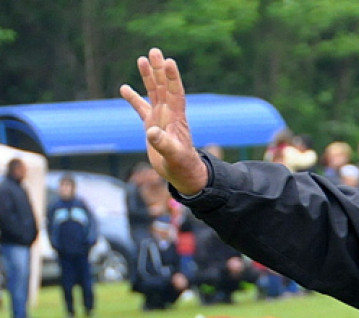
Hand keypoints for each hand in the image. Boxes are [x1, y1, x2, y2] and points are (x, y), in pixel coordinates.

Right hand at [120, 49, 208, 195]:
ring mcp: (160, 118)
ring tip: (142, 59)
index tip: (169, 62)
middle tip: (154, 51)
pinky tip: (124, 88)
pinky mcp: (152, 126)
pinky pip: (141, 108)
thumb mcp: (173, 155)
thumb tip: (151, 132)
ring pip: (154, 93)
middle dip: (160, 70)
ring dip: (149, 77)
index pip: (176, 94)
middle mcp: (169, 114)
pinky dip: (133, 98)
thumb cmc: (182, 165)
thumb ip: (163, 144)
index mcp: (177, 118)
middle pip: (164, 87)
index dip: (173, 78)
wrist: (182, 173)